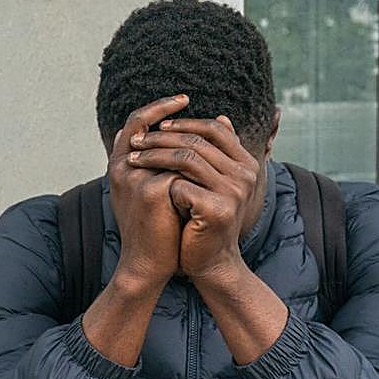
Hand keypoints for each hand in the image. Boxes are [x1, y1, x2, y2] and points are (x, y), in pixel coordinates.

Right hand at [106, 95, 190, 290]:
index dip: (157, 108)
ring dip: (187, 142)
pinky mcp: (151, 191)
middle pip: (147, 127)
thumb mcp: (155, 191)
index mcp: (119, 166)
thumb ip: (163, 164)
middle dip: (171, 113)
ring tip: (207, 132)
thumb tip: (182, 136)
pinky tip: (209, 169)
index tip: (181, 99)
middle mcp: (121, 168)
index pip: (135, 123)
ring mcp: (134, 178)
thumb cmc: (155, 230)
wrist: (149, 264)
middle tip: (192, 101)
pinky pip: (180, 168)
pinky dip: (195, 168)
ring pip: (168, 147)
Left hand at [126, 115, 260, 281]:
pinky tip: (145, 187)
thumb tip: (221, 116)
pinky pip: (181, 186)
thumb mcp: (214, 182)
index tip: (159, 126)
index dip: (184, 124)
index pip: (215, 129)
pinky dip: (161, 185)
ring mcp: (235, 193)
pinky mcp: (218, 210)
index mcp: (247, 163)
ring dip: (153, 156)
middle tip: (136, 141)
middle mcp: (246, 175)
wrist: (210, 262)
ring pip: (186, 160)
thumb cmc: (205, 219)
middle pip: (197, 142)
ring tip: (132, 160)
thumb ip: (217, 152)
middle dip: (161, 138)